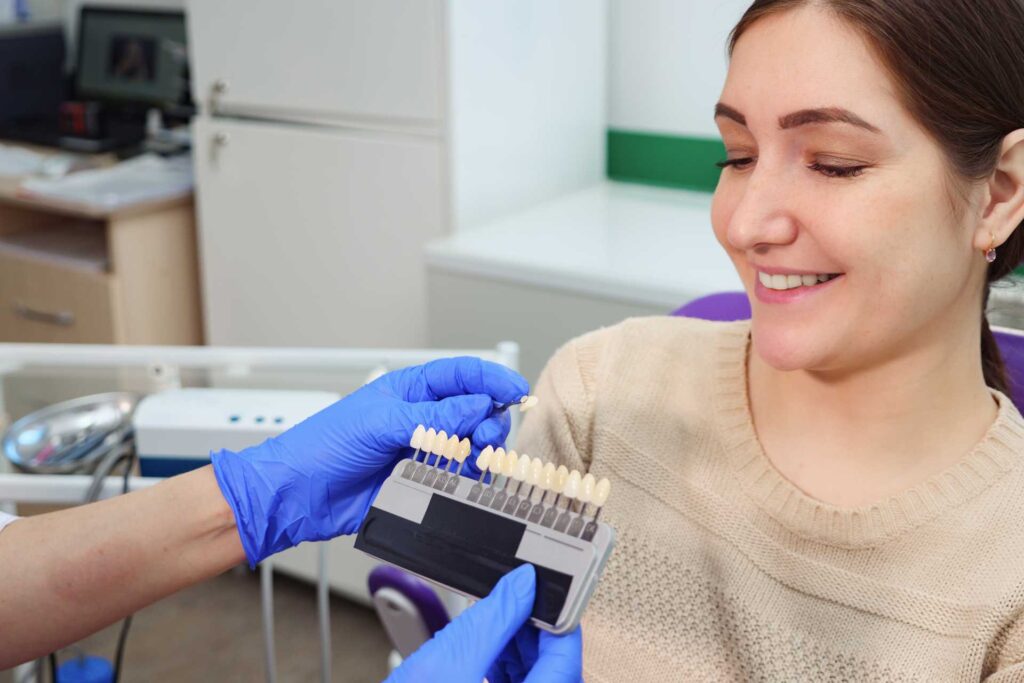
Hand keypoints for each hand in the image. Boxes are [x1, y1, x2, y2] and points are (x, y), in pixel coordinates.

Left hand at [211, 357, 527, 565]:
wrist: (296, 494)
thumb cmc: (324, 446)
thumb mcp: (380, 422)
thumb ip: (433, 417)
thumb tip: (478, 406)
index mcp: (410, 391)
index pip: (462, 375)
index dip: (492, 379)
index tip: (517, 391)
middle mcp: (421, 418)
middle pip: (475, 412)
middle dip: (488, 421)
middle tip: (482, 437)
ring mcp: (421, 450)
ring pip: (469, 447)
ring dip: (478, 452)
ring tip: (470, 460)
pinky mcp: (419, 483)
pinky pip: (456, 479)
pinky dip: (466, 479)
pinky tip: (461, 481)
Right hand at [386, 564, 582, 682]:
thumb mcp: (447, 661)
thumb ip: (493, 618)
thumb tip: (522, 586)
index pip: (565, 665)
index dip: (561, 625)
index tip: (549, 596)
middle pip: (555, 675)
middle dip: (539, 636)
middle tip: (522, 602)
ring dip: (525, 652)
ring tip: (502, 621)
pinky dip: (511, 672)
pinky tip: (493, 651)